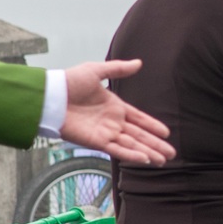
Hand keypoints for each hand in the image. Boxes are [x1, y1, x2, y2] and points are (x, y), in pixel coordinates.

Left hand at [59, 61, 175, 165]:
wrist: (50, 96)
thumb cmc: (69, 82)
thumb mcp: (96, 71)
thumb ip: (117, 69)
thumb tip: (139, 63)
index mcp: (114, 106)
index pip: (139, 118)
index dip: (152, 125)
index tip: (166, 133)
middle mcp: (112, 122)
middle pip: (139, 135)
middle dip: (156, 145)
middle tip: (172, 153)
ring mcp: (105, 133)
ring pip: (132, 145)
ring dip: (148, 153)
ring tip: (163, 160)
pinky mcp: (96, 141)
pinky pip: (117, 150)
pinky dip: (131, 155)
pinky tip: (144, 159)